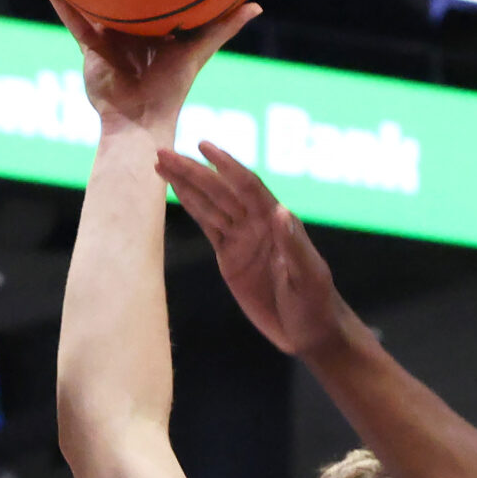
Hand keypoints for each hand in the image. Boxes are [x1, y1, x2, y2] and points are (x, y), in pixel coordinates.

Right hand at [42, 0, 257, 134]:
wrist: (139, 118)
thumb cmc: (173, 87)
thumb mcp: (199, 49)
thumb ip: (223, 27)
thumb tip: (257, 5)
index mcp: (160, 31)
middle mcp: (134, 32)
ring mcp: (110, 39)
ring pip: (93, 3)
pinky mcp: (90, 47)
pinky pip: (73, 19)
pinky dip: (60, 0)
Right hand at [155, 143, 350, 357]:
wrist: (309, 331)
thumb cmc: (316, 303)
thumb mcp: (309, 276)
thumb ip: (294, 245)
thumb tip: (281, 211)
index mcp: (277, 221)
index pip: (248, 186)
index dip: (226, 166)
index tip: (203, 146)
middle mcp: (258, 223)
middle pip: (221, 190)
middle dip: (193, 171)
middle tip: (163, 152)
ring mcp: (242, 238)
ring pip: (210, 204)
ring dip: (186, 183)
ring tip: (161, 163)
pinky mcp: (230, 256)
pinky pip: (208, 225)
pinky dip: (191, 206)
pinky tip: (176, 190)